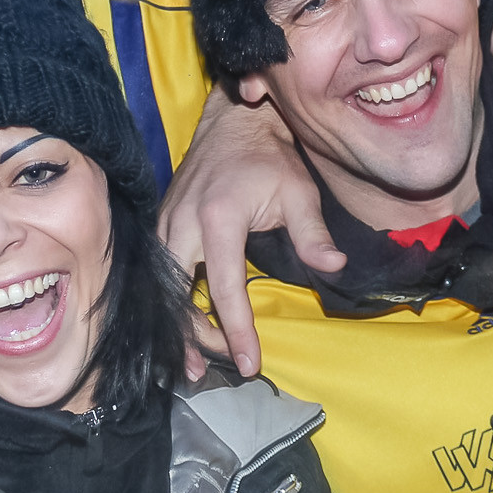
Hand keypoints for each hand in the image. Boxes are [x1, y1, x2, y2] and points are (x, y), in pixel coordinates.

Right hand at [159, 88, 343, 377]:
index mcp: (219, 217)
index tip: (250, 364)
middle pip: (177, 296)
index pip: (225, 287)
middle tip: (211, 370)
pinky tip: (178, 326)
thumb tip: (334, 268)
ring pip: (161, 287)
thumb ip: (313, 234)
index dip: (236, 330)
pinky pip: (158, 273)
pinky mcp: (161, 223)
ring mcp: (166, 222)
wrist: (234, 123)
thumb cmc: (270, 158)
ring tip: (190, 362)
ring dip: (175, 326)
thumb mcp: (299, 192)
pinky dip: (167, 303)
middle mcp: (182, 222)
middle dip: (192, 338)